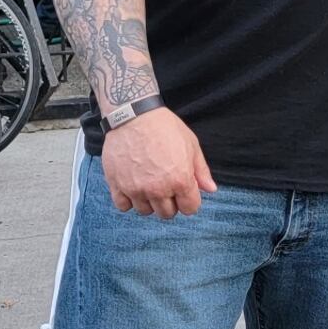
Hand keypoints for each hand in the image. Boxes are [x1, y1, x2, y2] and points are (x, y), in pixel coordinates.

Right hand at [101, 107, 216, 217]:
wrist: (134, 114)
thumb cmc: (165, 127)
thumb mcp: (191, 145)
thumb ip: (201, 170)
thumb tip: (211, 189)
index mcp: (180, 180)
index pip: (190, 209)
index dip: (189, 200)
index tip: (184, 190)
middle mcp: (158, 189)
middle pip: (167, 214)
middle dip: (170, 203)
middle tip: (166, 186)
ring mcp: (135, 188)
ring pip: (146, 211)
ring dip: (149, 202)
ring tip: (148, 184)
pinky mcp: (117, 185)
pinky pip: (123, 206)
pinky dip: (128, 200)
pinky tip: (133, 186)